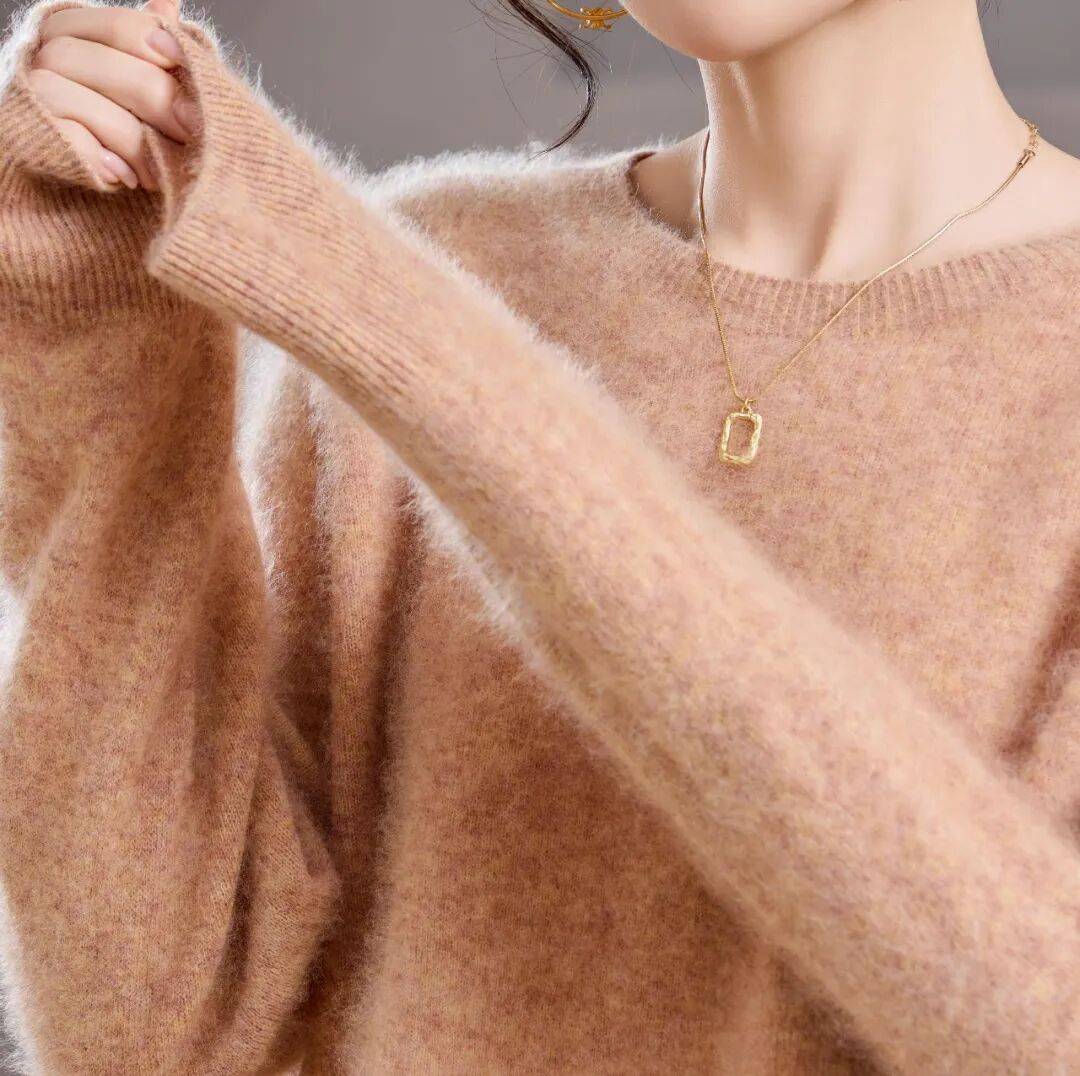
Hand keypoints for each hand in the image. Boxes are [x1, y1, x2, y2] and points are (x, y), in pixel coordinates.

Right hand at [29, 0, 194, 189]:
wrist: (96, 188)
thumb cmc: (133, 128)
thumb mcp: (151, 89)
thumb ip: (159, 52)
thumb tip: (170, 3)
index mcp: (78, 31)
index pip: (117, 25)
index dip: (154, 43)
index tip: (187, 69)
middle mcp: (46, 54)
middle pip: (95, 61)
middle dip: (153, 98)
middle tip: (191, 132)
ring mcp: (33, 93)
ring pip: (67, 93)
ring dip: (125, 136)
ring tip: (157, 172)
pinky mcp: (29, 132)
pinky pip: (56, 135)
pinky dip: (95, 156)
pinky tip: (123, 177)